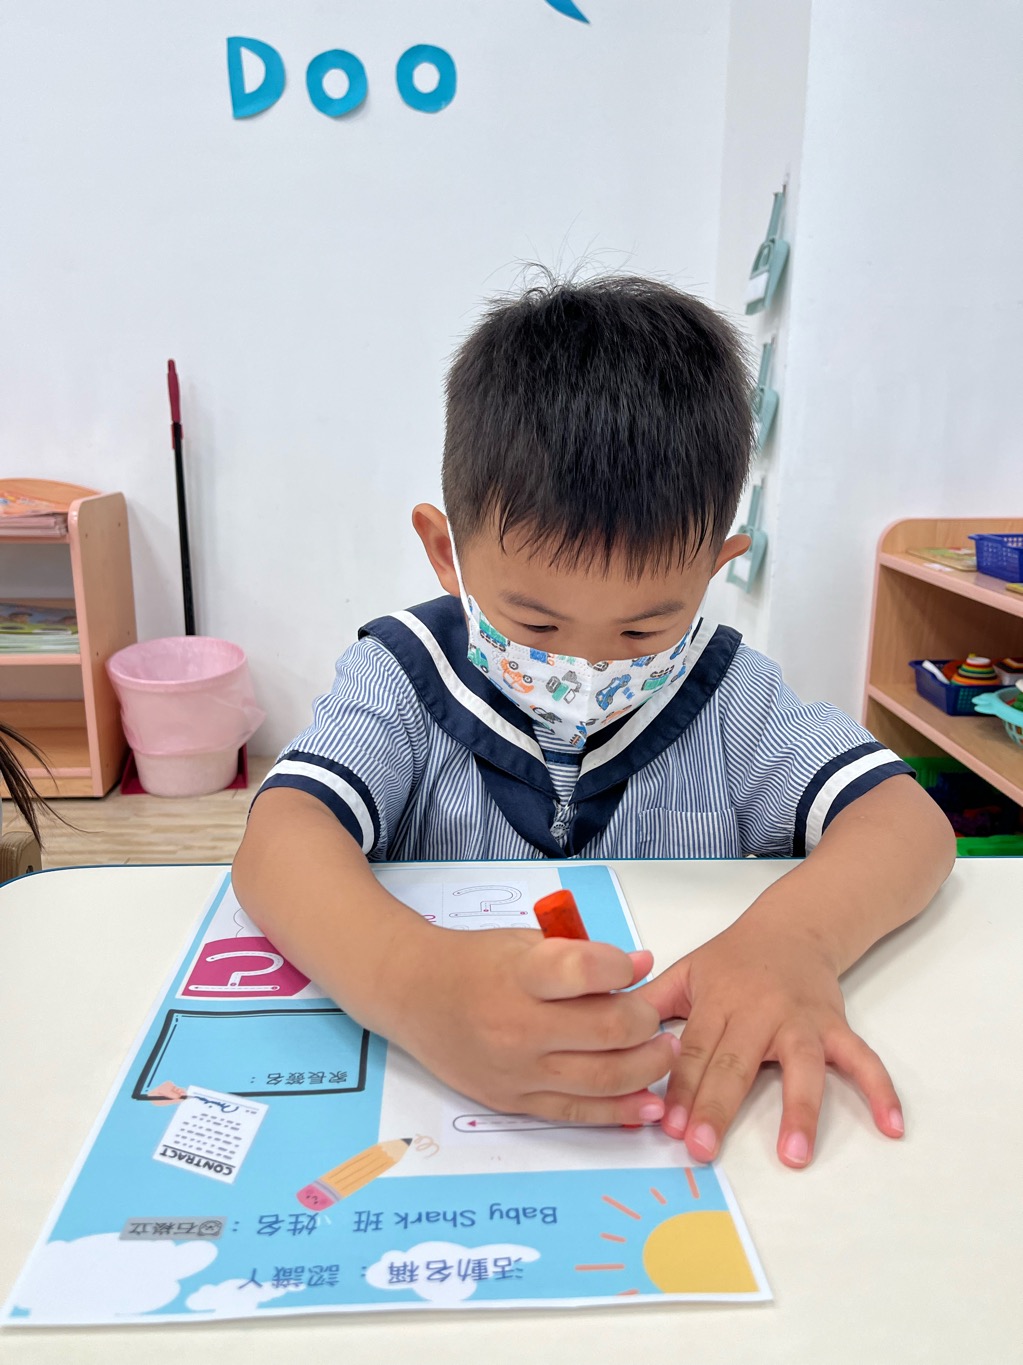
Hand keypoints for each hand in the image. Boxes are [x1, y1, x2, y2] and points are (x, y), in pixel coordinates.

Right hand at [390, 927, 679, 1124]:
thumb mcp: (525, 940)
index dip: (622, 969)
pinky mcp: (514, 1102)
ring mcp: (516, 1071)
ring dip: (647, 1069)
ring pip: (601, 1079)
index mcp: (520, 975)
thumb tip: (640, 967)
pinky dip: (620, 1111)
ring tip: (665, 1054)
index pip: (585, 971)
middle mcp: (517, 1026)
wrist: (414, 995)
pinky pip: (578, 1113)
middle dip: (646, 1024)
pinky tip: (648, 1104)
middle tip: (658, 1018)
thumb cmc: (475, 963)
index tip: (635, 966)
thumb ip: (581, 955)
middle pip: (606, 1031)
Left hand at [637, 917, 903, 1166]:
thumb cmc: (733, 959)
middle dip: (717, 1106)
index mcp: (718, 999)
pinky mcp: (835, 1026)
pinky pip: (862, 1059)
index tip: (668, 1126)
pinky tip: (892, 1126)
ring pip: (802, 1065)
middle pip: (737, 1062)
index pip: (694, 1050)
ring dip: (799, 1110)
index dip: (679, 1088)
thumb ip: (648, 1007)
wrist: (794, 926)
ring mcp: (802, 1020)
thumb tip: (603, 1035)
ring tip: (794, 1154)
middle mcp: (759, 1010)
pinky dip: (880, 1089)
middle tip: (702, 1148)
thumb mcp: (685, 973)